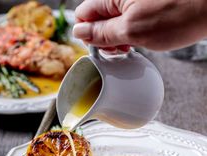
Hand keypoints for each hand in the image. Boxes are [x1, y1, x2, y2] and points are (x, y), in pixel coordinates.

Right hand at [73, 0, 206, 50]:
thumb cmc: (179, 13)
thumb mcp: (132, 30)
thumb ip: (102, 32)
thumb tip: (80, 32)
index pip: (83, 14)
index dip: (87, 34)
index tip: (99, 47)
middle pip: (97, 18)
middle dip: (102, 37)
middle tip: (118, 49)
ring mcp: (133, 0)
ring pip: (112, 21)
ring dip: (116, 38)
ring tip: (130, 46)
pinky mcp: (145, 6)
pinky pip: (127, 21)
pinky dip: (130, 34)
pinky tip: (138, 41)